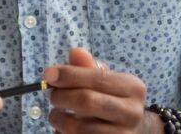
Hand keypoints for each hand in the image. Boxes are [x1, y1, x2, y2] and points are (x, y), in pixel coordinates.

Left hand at [44, 48, 158, 133]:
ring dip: (59, 119)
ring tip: (56, 114)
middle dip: (61, 96)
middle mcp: (132, 112)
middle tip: (52, 96)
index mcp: (133, 88)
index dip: (69, 75)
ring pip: (79, 127)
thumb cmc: (112, 99)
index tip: (48, 75)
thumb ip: (88, 67)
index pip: (97, 78)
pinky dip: (64, 133)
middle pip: (86, 102)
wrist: (132, 130)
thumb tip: (75, 53)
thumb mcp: (105, 80)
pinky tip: (63, 128)